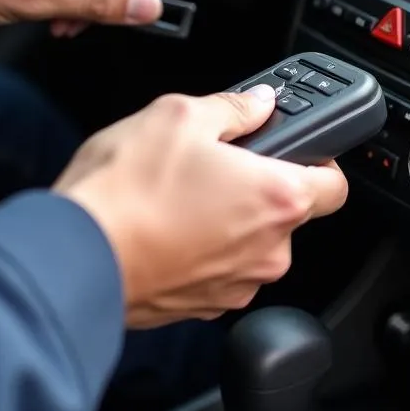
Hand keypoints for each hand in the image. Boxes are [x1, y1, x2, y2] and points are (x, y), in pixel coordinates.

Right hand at [54, 84, 348, 327]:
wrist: (74, 257)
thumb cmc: (126, 190)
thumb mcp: (179, 116)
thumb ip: (233, 107)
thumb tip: (258, 104)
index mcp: (278, 198)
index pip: (335, 184)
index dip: (320, 161)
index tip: (296, 149)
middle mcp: (268, 250)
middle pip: (289, 213)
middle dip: (260, 187)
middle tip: (218, 163)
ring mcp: (237, 285)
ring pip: (251, 242)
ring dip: (229, 219)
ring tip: (180, 195)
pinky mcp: (204, 306)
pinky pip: (219, 269)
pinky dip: (203, 249)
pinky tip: (167, 226)